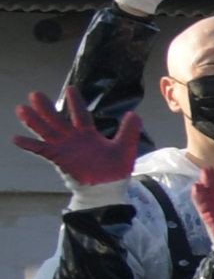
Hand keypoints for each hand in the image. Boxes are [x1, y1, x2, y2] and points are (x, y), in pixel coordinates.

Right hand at [15, 90, 135, 189]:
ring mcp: (65, 148)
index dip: (75, 102)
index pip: (80, 114)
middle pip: (57, 119)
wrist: (108, 189)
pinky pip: (41, 150)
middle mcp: (74, 139)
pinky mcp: (59, 159)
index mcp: (88, 134)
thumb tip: (133, 114)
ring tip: (21, 108)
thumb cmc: (115, 170)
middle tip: (35, 93)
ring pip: (46, 131)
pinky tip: (16, 138)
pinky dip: (29, 144)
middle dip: (47, 107)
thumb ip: (128, 131)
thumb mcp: (125, 148)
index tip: (70, 88)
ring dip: (34, 120)